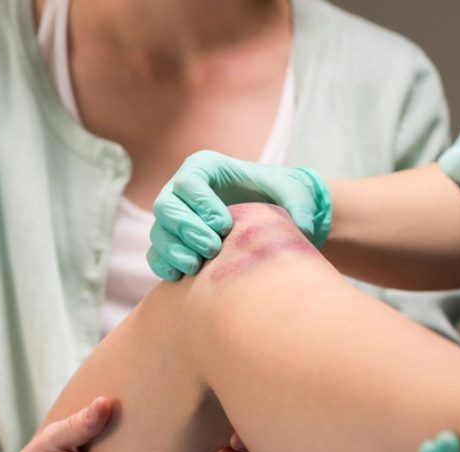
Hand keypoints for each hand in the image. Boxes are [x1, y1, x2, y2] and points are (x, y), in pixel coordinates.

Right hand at [148, 151, 331, 279]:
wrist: (272, 217)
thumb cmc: (281, 197)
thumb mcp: (295, 195)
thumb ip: (299, 206)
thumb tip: (302, 227)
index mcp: (206, 167)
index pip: (188, 182)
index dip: (201, 204)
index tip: (226, 225)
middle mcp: (183, 189)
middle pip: (166, 206)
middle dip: (187, 229)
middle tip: (213, 249)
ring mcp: (176, 216)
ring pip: (159, 232)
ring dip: (174, 251)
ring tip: (198, 267)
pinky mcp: (174, 241)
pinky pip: (156, 253)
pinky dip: (164, 265)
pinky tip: (181, 276)